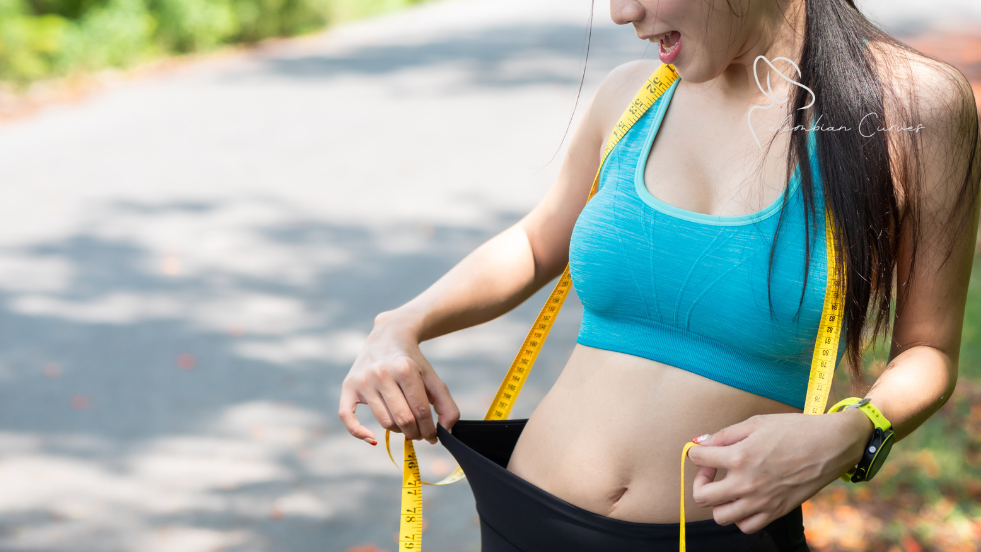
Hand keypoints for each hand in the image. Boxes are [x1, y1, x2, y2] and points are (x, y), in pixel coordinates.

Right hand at [338, 311, 459, 445]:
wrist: (388, 337)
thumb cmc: (412, 362)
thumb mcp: (433, 379)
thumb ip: (447, 405)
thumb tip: (447, 432)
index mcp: (405, 369)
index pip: (420, 411)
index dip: (430, 429)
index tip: (433, 436)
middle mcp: (381, 373)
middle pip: (402, 419)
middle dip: (415, 433)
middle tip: (420, 433)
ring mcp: (363, 379)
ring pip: (384, 422)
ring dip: (398, 431)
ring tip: (405, 424)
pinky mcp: (348, 386)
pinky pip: (347, 416)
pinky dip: (359, 432)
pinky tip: (373, 439)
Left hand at [686, 411, 872, 533]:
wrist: (831, 445)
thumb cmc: (794, 429)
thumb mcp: (756, 423)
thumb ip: (724, 435)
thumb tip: (700, 442)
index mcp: (739, 457)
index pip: (697, 458)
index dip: (696, 451)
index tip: (707, 450)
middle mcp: (746, 483)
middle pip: (701, 496)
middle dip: (700, 481)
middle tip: (712, 471)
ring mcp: (761, 501)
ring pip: (721, 517)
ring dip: (718, 502)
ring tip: (727, 488)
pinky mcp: (776, 512)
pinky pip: (747, 526)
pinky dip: (740, 517)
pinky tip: (744, 501)